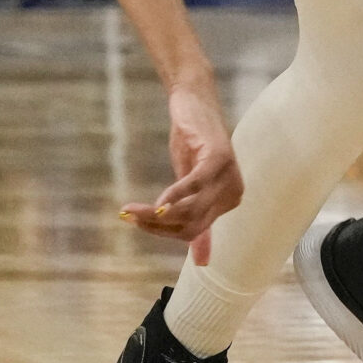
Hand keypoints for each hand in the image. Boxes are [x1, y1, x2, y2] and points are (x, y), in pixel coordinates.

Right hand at [121, 75, 241, 261]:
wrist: (193, 100)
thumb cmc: (192, 141)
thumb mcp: (189, 184)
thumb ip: (195, 219)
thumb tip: (201, 262)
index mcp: (229, 201)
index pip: (192, 231)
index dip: (162, 232)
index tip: (136, 222)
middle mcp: (234, 193)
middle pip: (190, 225)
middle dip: (156, 226)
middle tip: (128, 216)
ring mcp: (228, 176)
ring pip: (190, 211)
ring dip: (157, 215)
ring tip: (131, 211)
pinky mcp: (218, 159)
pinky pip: (193, 188)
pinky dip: (172, 198)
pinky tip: (155, 204)